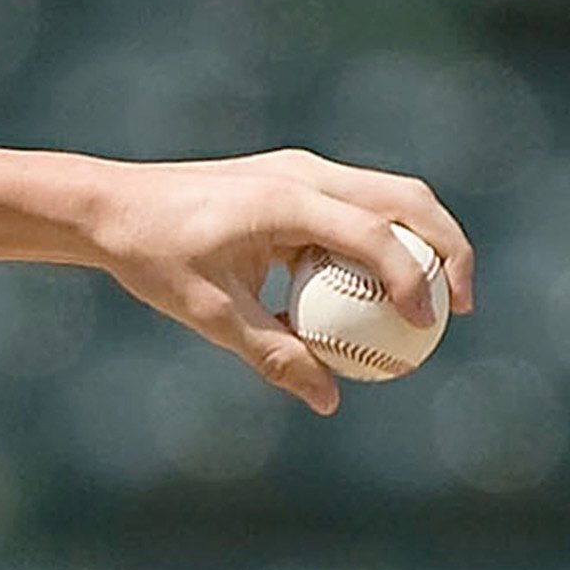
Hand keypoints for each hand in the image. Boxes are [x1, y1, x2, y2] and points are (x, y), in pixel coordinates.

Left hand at [77, 148, 474, 414]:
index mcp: (286, 201)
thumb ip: (272, 354)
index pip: (374, 236)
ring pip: (390, 196)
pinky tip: (376, 292)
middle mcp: (304, 174)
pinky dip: (381, 241)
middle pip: (408, 199)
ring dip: (422, 241)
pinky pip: (356, 206)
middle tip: (460, 309)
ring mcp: (301, 169)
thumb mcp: (208, 314)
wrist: (109, 205)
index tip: (427, 329)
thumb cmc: (153, 257)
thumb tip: (328, 400)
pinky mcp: (294, 178)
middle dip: (449, 250)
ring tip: (434, 301)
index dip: (413, 282)